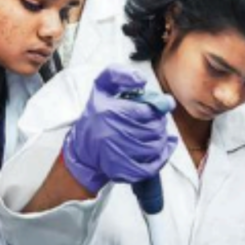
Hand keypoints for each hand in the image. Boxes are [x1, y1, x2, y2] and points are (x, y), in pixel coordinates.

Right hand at [63, 66, 177, 192]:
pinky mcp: (123, 170)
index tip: (163, 105)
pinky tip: (163, 148)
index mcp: (109, 112)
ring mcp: (118, 154)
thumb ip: (118, 75)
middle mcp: (113, 133)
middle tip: (155, 121)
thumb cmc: (94, 119)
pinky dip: (161, 157)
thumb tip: (140, 80)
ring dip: (160, 139)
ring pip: (155, 146)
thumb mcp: (100, 89)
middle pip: (154, 128)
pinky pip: (151, 165)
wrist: (82, 152)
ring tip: (155, 134)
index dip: (158, 106)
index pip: (146, 110)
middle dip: (159, 123)